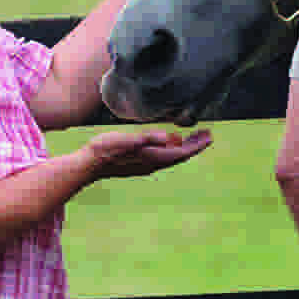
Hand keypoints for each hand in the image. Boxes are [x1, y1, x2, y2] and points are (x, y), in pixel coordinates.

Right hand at [82, 127, 213, 178]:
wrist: (88, 165)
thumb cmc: (107, 150)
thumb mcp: (128, 140)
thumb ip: (148, 138)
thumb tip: (168, 137)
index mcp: (154, 158)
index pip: (183, 153)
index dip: (198, 144)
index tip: (210, 136)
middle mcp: (153, 164)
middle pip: (180, 155)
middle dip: (195, 144)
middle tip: (207, 134)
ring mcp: (146, 165)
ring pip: (172, 156)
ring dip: (184, 146)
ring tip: (193, 136)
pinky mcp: (138, 163)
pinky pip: (162, 156)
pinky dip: (171, 148)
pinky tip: (168, 142)